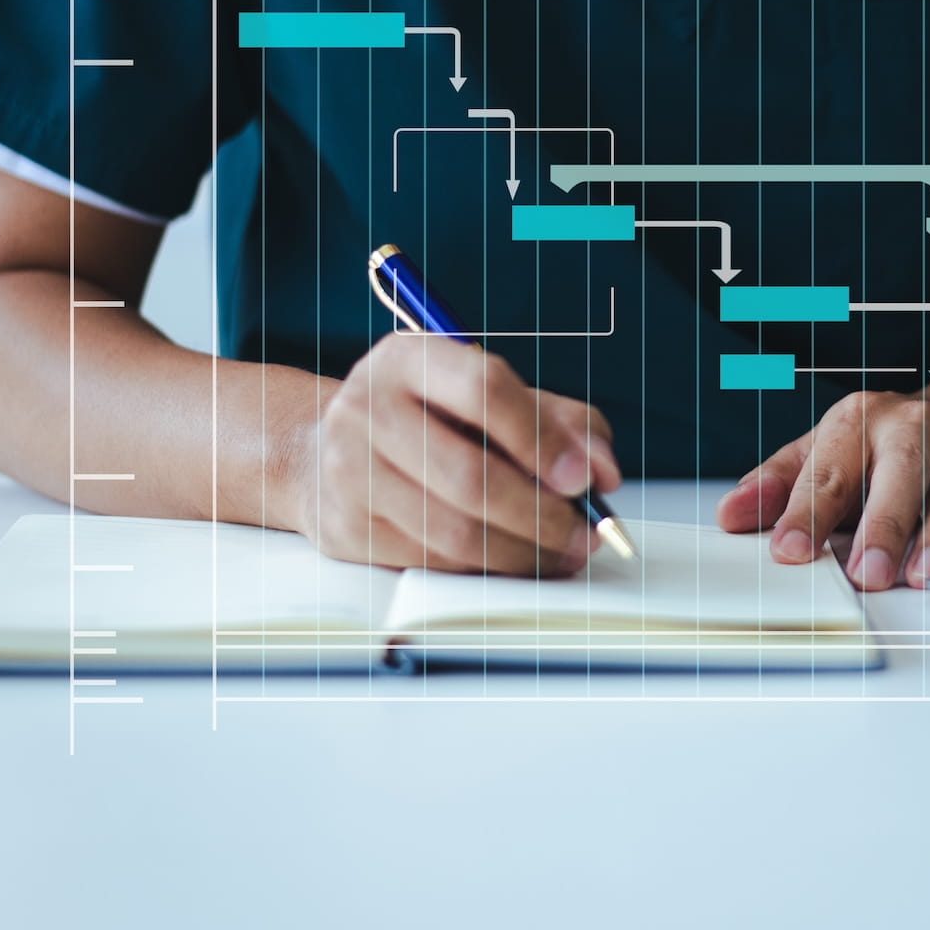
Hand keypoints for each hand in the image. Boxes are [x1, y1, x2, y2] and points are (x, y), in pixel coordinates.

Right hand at [291, 335, 620, 573]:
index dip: (542, 438)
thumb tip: (603, 470)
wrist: (326, 453)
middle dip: (542, 515)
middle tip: (585, 534)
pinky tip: (513, 562)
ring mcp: (349, 472)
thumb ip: (559, 421)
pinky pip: (432, 563)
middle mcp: (367, 408)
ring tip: (561, 555)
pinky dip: (485, 571)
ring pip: (454, 532)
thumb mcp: (488, 396)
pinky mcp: (345, 529)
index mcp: (407, 359)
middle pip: (470, 476)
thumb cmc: (426, 420)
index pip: (482, 389)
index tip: (584, 479)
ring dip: (522, 554)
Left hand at [715, 386, 929, 589]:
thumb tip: (729, 515)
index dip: (806, 513)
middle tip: (866, 574)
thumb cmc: (885, 444)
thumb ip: (779, 485)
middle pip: (900, 473)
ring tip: (921, 576)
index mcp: (858, 419)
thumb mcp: (825, 450)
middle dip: (884, 525)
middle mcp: (913, 425)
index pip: (828, 470)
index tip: (790, 550)